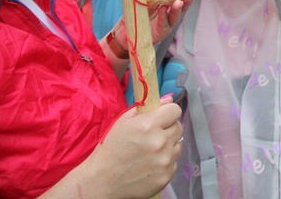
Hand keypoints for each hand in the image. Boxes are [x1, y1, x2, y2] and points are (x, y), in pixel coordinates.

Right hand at [56, 96, 182, 197]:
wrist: (102, 181)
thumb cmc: (111, 148)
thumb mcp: (123, 122)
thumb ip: (147, 108)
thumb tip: (169, 99)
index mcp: (148, 125)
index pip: (175, 110)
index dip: (168, 113)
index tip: (161, 118)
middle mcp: (160, 142)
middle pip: (178, 127)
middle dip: (168, 129)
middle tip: (153, 136)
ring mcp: (165, 160)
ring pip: (177, 145)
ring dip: (168, 145)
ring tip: (150, 152)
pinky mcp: (167, 175)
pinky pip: (174, 162)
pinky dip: (165, 161)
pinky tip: (150, 164)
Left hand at [112, 0, 196, 49]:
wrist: (127, 31)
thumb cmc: (136, 14)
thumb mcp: (139, 0)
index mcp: (167, 3)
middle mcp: (169, 13)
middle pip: (181, 6)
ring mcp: (167, 23)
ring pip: (175, 16)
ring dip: (178, 8)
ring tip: (179, 2)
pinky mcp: (161, 32)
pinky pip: (163, 23)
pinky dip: (163, 16)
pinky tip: (164, 9)